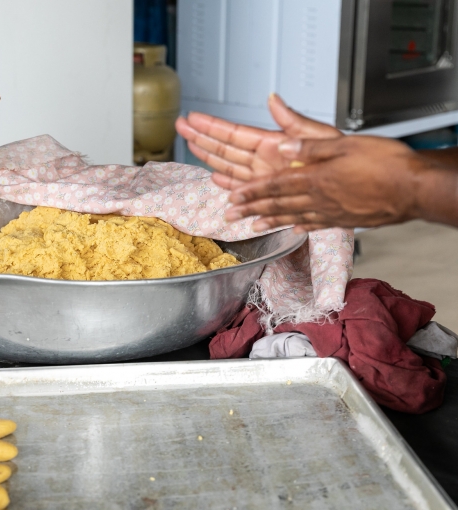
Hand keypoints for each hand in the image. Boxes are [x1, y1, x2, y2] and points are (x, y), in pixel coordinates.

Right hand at [175, 94, 340, 183]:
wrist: (355, 188)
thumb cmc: (345, 160)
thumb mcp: (321, 137)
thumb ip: (294, 121)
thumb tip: (274, 99)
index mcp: (274, 144)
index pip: (235, 133)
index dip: (213, 125)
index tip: (193, 117)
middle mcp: (265, 160)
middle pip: (225, 148)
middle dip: (201, 137)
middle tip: (180, 126)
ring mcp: (265, 177)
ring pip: (228, 166)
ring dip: (208, 157)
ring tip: (189, 145)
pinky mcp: (270, 194)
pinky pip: (243, 189)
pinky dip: (228, 185)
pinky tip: (215, 178)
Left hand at [224, 135, 427, 231]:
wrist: (416, 188)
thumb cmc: (386, 163)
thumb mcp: (345, 143)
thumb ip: (310, 144)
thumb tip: (281, 142)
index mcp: (315, 178)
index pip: (274, 185)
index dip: (250, 192)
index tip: (232, 197)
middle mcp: (319, 199)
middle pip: (277, 204)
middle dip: (251, 209)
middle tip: (230, 216)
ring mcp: (332, 212)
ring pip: (293, 216)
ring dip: (270, 221)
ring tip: (252, 227)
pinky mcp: (346, 219)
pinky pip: (317, 224)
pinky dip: (301, 226)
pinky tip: (294, 229)